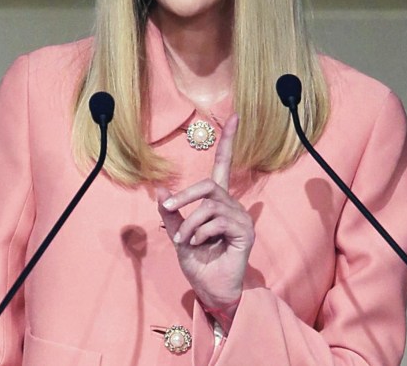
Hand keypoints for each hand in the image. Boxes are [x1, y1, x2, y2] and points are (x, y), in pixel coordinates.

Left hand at [156, 114, 253, 327]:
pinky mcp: (245, 232)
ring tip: (185, 240)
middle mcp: (232, 205)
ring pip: (210, 205)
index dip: (228, 140)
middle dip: (187, 196)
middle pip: (211, 184)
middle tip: (171, 209)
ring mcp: (240, 218)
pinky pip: (217, 221)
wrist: (210, 289)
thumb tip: (161, 191)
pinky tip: (198, 245)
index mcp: (217, 201)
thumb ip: (173, 213)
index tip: (235, 116)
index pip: (224, 163)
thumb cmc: (198, 262)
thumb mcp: (178, 234)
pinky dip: (200, 232)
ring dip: (190, 223)